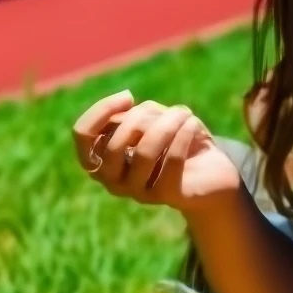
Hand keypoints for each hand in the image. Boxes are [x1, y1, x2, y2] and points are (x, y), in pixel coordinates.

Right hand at [73, 90, 241, 212]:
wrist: (210, 172)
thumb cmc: (173, 141)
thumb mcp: (150, 120)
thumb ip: (132, 114)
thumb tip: (126, 107)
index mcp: (101, 161)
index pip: (83, 135)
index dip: (101, 111)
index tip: (128, 96)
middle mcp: (113, 182)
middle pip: (114, 144)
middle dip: (142, 118)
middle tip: (168, 111)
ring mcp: (138, 193)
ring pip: (144, 153)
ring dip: (167, 125)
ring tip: (184, 114)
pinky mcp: (167, 196)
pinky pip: (172, 161)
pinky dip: (182, 136)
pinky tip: (192, 124)